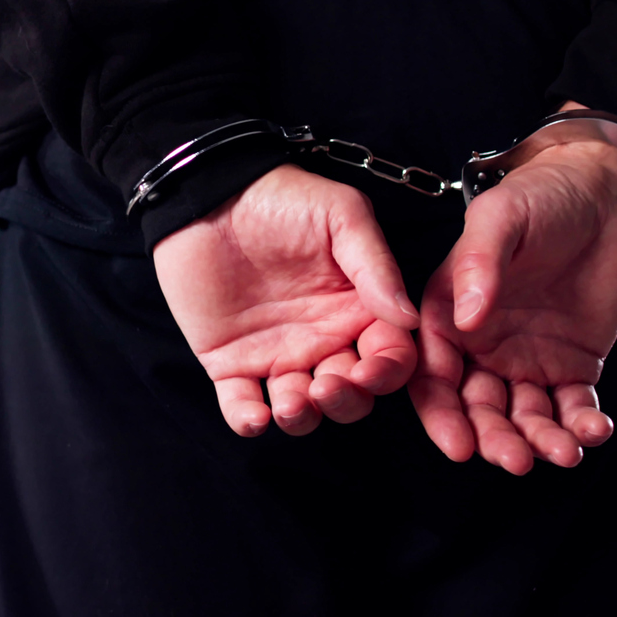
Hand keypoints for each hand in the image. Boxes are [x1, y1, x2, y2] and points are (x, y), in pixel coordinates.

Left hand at [153, 163, 419, 436]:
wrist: (206, 194)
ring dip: (303, 418)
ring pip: (303, 409)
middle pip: (351, 394)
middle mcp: (324, 339)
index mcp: (358, 308)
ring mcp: (277, 354)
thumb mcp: (342, 215)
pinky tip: (256, 417)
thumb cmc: (281, 197)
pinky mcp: (229, 363)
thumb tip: (409, 319)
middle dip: (346, 401)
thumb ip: (376, 266)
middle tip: (327, 385)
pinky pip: (242, 406)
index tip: (370, 370)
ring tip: (292, 403)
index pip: (389, 356)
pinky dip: (250, 421)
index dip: (387, 372)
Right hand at [410, 138, 616, 472]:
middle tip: (516, 459)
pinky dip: (581, 424)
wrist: (604, 193)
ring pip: (524, 416)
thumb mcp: (500, 217)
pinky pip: (571, 405)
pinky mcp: (571, 363)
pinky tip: (593, 431)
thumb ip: (478, 263)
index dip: (443, 415)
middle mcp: (481, 344)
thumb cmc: (541, 195)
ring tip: (563, 452)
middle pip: (478, 407)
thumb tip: (467, 317)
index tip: (459, 443)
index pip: (434, 375)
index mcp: (448, 314)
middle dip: (494, 439)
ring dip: (539, 441)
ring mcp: (526, 357)